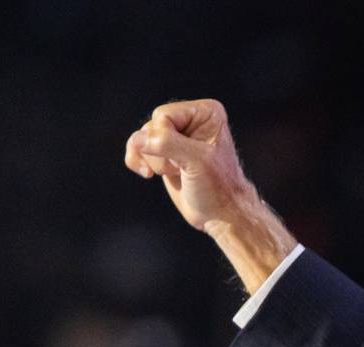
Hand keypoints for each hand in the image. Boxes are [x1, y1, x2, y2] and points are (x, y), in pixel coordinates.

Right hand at [124, 99, 294, 289]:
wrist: (225, 216)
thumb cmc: (219, 190)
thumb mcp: (195, 163)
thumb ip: (168, 144)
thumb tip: (144, 139)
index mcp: (206, 113)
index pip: (164, 115)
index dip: (167, 139)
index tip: (189, 161)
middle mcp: (193, 121)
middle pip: (150, 124)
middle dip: (155, 149)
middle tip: (177, 171)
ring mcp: (180, 139)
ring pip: (141, 137)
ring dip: (144, 156)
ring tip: (160, 174)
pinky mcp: (169, 155)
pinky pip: (140, 149)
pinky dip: (138, 160)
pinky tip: (145, 174)